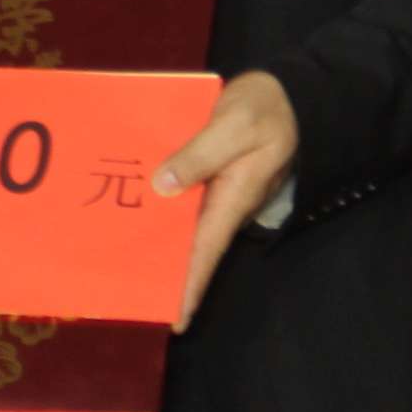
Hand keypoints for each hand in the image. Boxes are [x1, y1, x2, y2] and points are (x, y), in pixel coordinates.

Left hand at [158, 71, 301, 326]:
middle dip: (169, 276)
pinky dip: (161, 210)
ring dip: (160, 243)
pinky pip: (183, 201)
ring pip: (185, 226)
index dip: (192, 286)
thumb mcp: (236, 125)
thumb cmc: (266, 109)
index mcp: (233, 198)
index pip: (208, 251)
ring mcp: (217, 191)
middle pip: (193, 248)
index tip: (176, 320)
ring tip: (124, 265)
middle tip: (135, 299)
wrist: (288, 91)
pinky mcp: (210, 176)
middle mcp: (224, 203)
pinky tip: (134, 210)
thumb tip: (162, 186)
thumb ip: (200, 153)